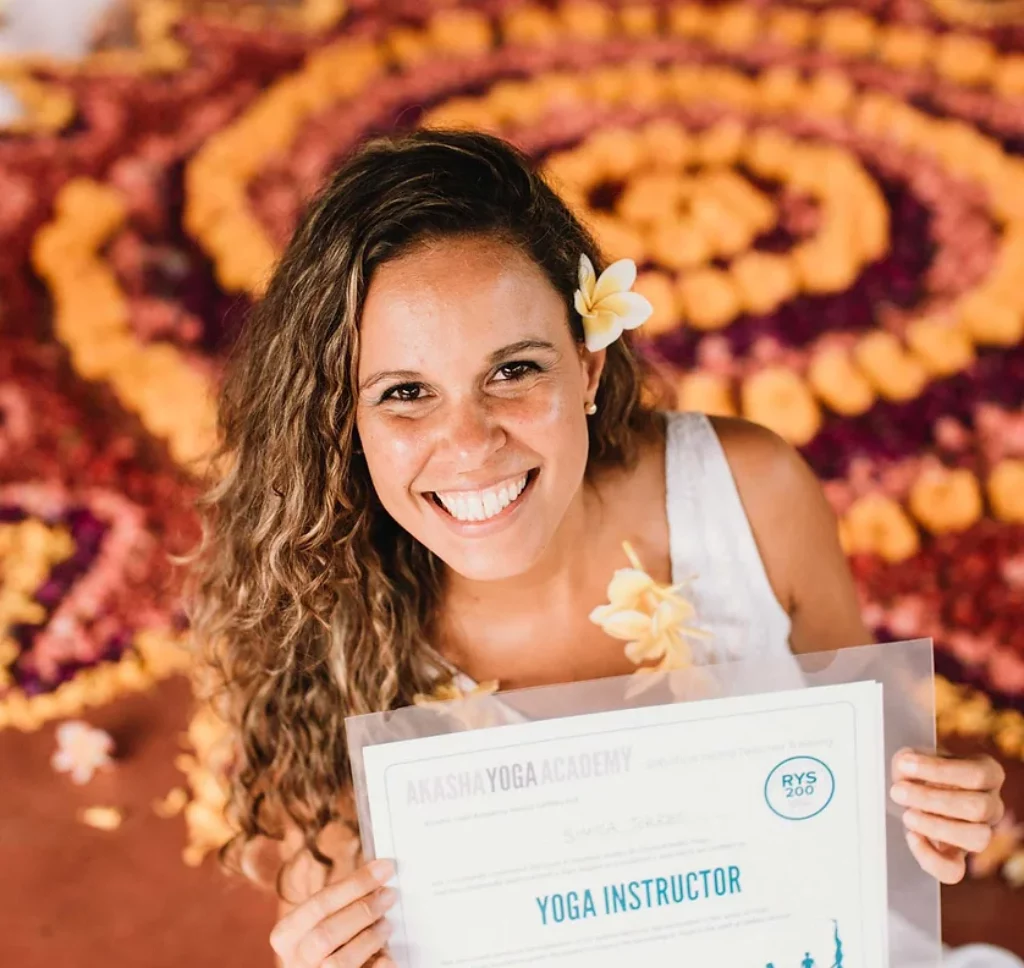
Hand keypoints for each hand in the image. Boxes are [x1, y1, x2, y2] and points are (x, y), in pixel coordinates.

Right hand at [270, 858, 396, 966]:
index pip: (319, 904)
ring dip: (369, 939)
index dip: (354, 884)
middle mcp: (295, 961)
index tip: (383, 869)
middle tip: (389, 895)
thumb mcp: (322, 920)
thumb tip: (378, 874)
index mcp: (287, 935)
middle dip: (362, 911)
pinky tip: (386, 956)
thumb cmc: (326, 945)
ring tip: (386, 925)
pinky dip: (378, 965)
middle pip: (326, 934)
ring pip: (338, 963)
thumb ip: (341, 903)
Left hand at [890, 748, 1005, 884]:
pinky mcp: (958, 858)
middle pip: (978, 808)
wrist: (911, 791)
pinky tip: (912, 836)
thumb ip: (909, 761)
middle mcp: (991, 805)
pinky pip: (954, 871)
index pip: (977, 774)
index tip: (906, 763)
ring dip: (935, 826)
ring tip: (908, 815)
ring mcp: (980, 834)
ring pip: (977, 840)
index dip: (939, 770)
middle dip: (932, 799)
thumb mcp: (915, 759)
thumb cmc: (918, 772)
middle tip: (898, 791)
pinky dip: (930, 857)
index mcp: (987, 774)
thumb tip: (904, 766)